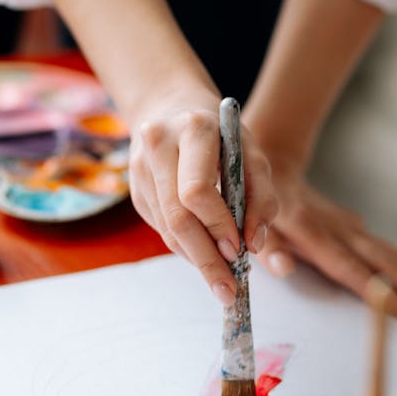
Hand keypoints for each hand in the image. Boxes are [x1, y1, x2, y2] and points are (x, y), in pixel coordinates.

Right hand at [128, 91, 278, 305]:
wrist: (171, 106)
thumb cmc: (221, 133)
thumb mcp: (251, 152)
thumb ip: (261, 196)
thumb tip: (252, 244)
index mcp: (192, 130)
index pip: (197, 190)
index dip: (218, 225)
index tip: (239, 251)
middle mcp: (158, 146)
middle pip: (177, 216)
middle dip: (206, 258)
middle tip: (229, 289)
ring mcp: (139, 169)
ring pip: (166, 228)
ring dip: (196, 258)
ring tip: (222, 280)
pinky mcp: (135, 189)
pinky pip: (161, 228)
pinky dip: (185, 246)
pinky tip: (204, 253)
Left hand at [253, 155, 396, 320]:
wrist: (276, 167)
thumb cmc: (262, 205)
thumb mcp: (254, 224)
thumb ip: (267, 248)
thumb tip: (282, 269)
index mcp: (314, 233)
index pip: (351, 269)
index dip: (381, 292)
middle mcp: (340, 229)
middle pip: (386, 262)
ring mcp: (352, 227)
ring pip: (393, 256)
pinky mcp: (357, 228)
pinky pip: (388, 252)